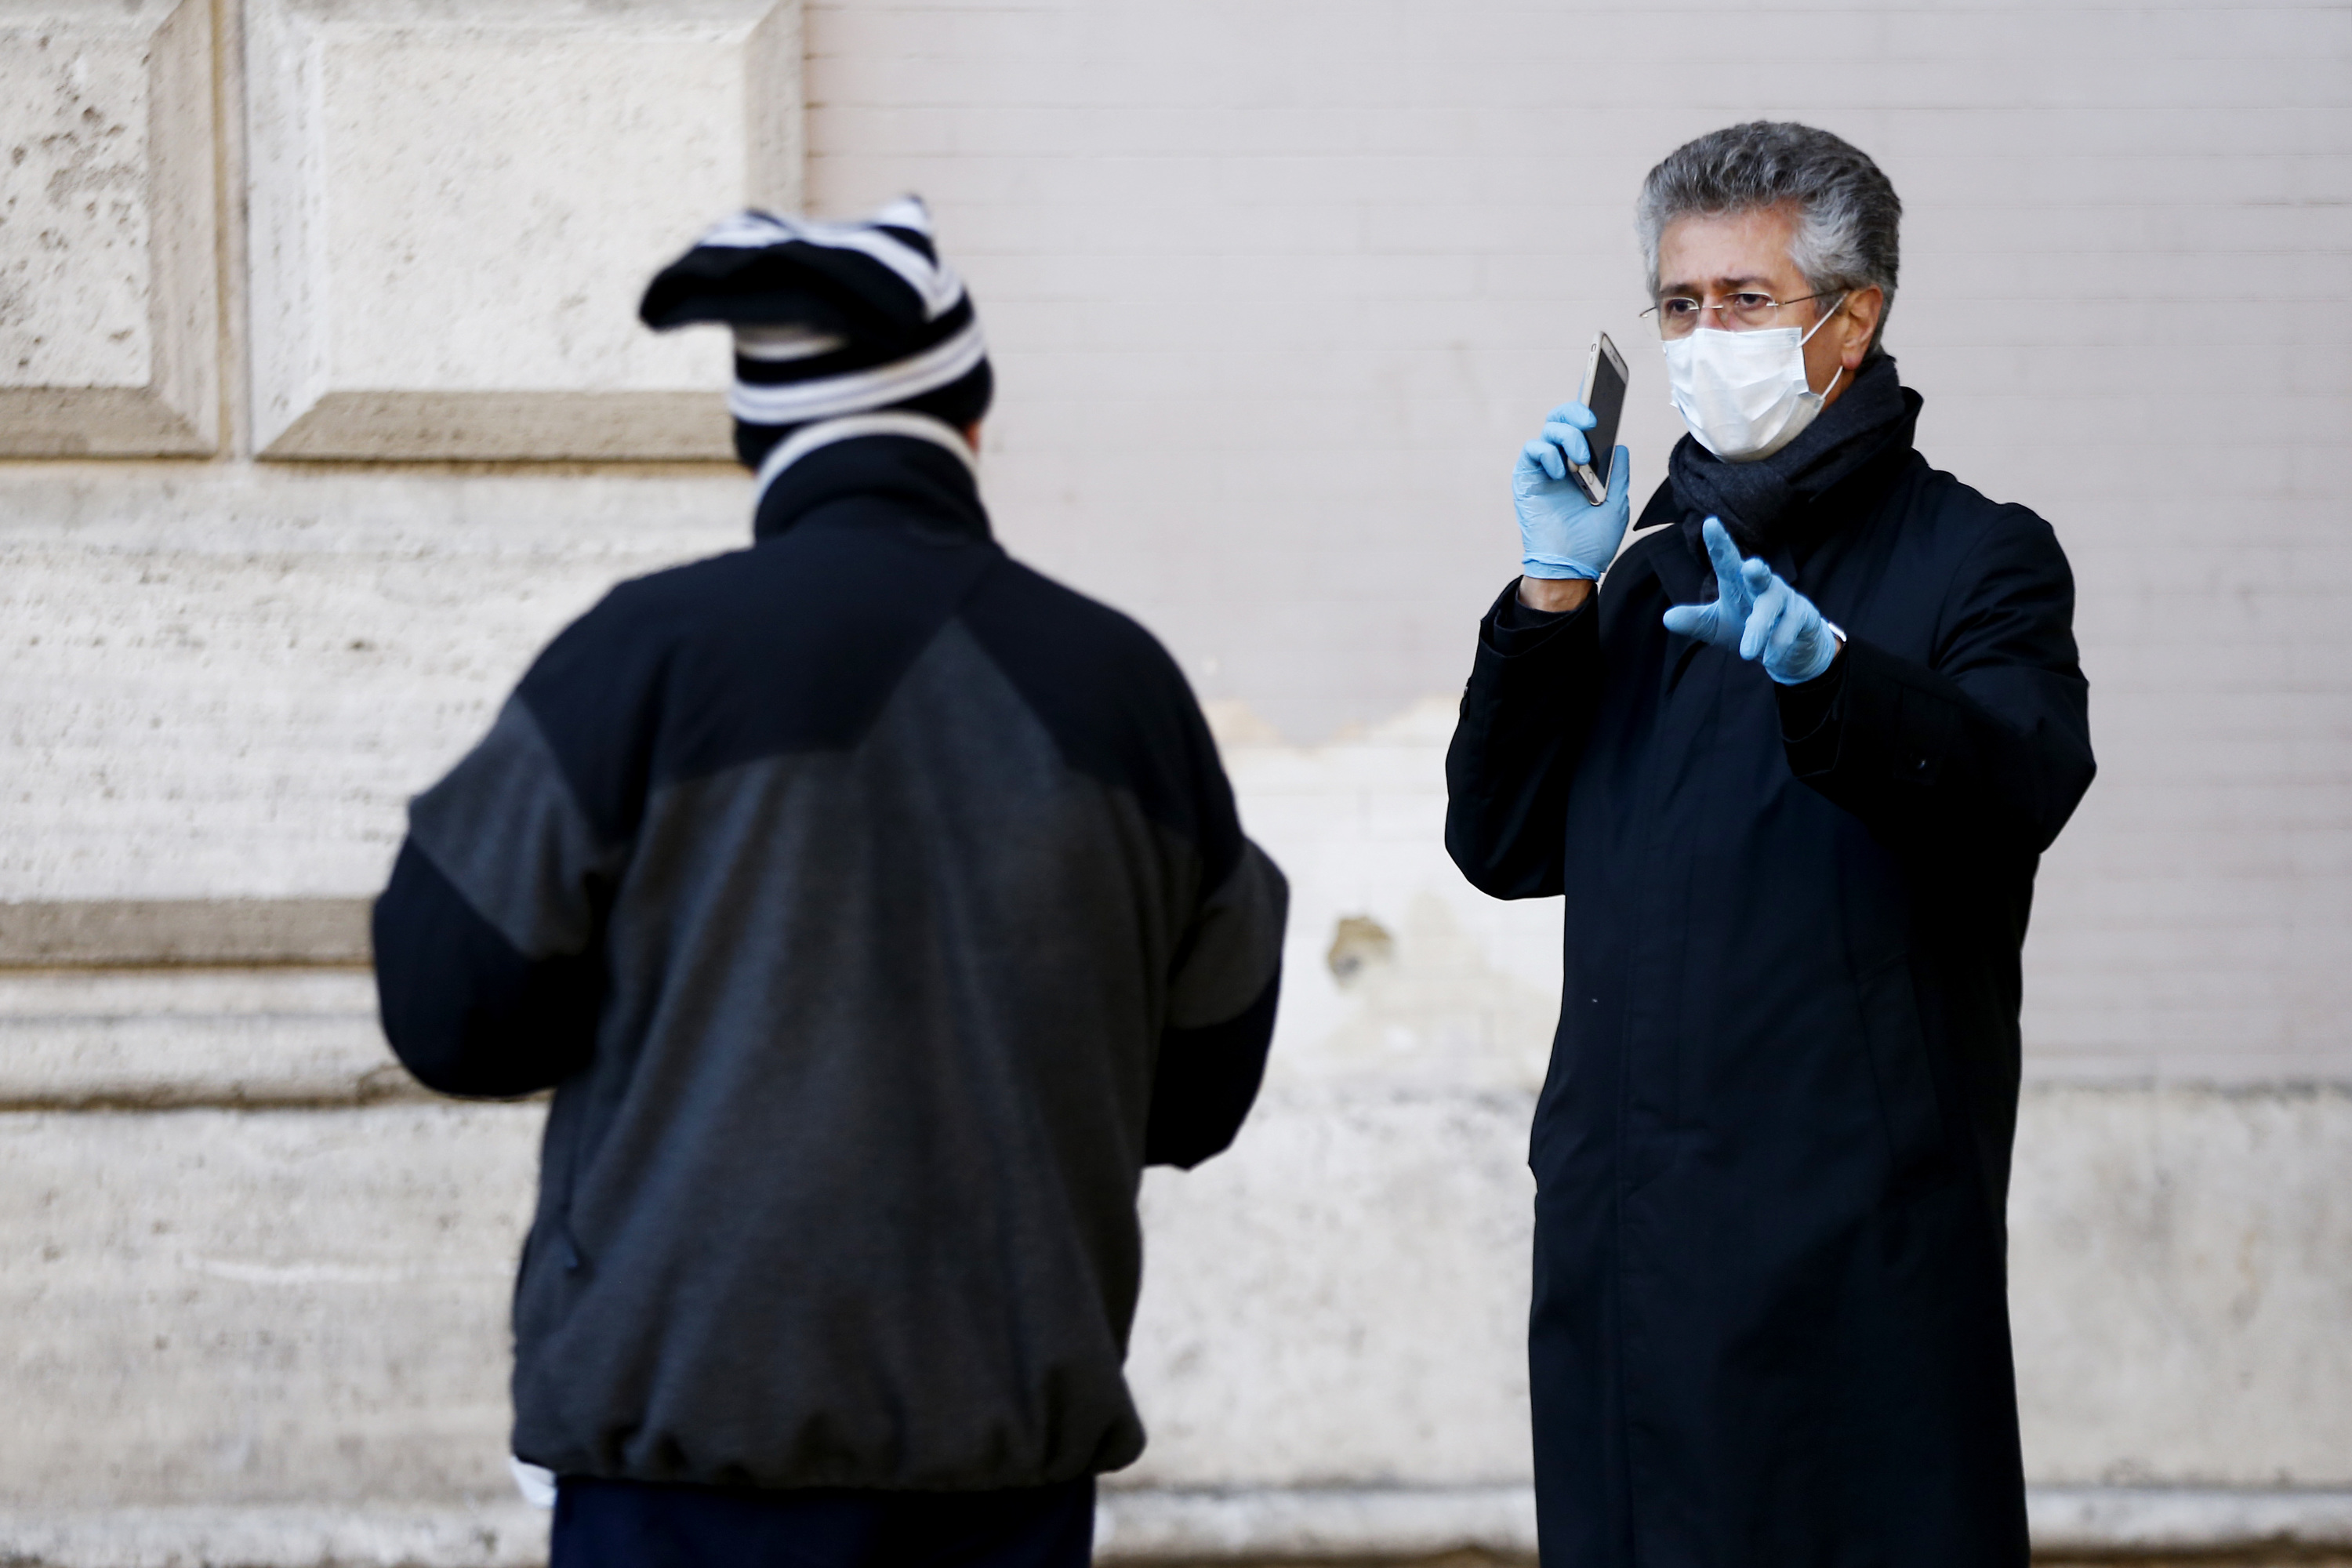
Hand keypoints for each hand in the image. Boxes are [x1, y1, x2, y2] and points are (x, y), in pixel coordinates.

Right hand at [1514, 401, 1630, 580]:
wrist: (1571, 567)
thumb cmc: (1592, 541)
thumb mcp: (1617, 503)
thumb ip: (1618, 473)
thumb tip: (1620, 446)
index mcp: (1583, 465)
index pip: (1582, 428)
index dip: (1587, 405)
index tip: (1601, 387)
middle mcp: (1562, 462)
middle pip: (1562, 419)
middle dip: (1577, 412)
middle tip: (1592, 422)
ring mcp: (1542, 469)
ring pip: (1549, 429)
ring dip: (1568, 437)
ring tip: (1582, 460)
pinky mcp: (1526, 478)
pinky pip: (1532, 449)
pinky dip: (1548, 453)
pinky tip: (1560, 472)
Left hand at [1660, 518, 1841, 684]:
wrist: (1788, 647)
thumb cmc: (1747, 625)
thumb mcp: (1717, 626)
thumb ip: (1695, 621)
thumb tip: (1667, 618)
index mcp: (1738, 582)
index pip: (1726, 560)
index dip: (1719, 543)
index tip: (1710, 523)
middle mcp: (1763, 584)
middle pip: (1760, 576)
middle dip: (1757, 571)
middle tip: (1752, 567)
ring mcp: (1785, 599)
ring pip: (1772, 609)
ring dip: (1759, 628)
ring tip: (1747, 653)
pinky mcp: (1804, 616)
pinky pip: (1790, 630)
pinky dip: (1777, 646)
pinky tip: (1770, 658)